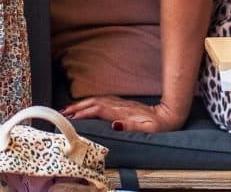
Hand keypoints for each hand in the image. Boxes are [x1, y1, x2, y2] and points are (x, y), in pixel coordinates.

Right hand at [60, 96, 186, 131]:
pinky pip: (100, 101)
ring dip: (81, 104)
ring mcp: (119, 103)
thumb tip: (113, 125)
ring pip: (95, 101)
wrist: (168, 115)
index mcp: (122, 111)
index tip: (71, 118)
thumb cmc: (158, 125)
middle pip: (93, 103)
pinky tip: (85, 106)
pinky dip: (89, 103)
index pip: (98, 110)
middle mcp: (118, 105)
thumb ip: (130, 126)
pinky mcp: (121, 104)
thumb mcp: (147, 129)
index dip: (84, 113)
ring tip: (67, 109)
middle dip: (77, 107)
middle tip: (62, 112)